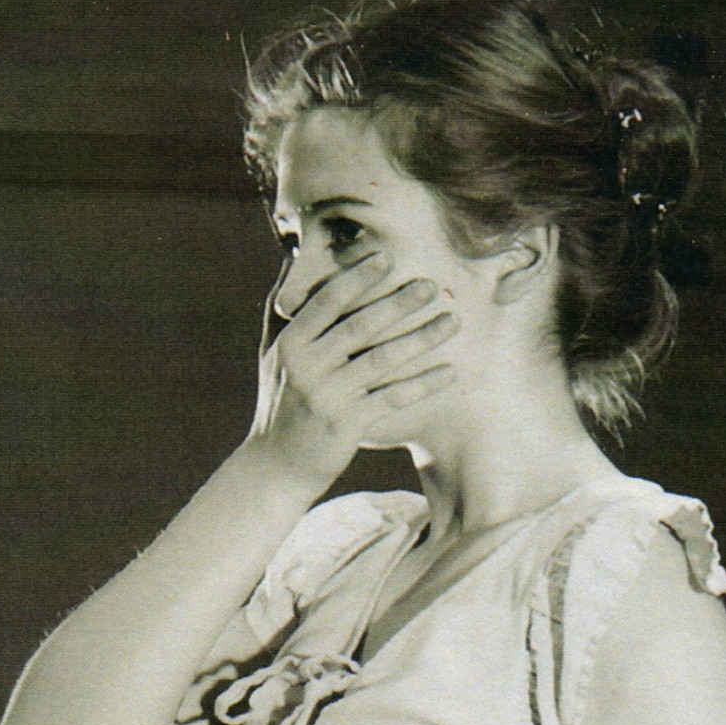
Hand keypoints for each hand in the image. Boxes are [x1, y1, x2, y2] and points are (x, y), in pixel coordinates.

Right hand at [250, 255, 458, 488]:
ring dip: (422, 338)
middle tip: (432, 284)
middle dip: (399, 302)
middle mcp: (308, 366)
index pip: (328, 301)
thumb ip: (284, 308)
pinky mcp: (348, 424)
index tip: (387, 258)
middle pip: (361, 325)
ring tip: (452, 321)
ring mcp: (328, 396)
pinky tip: (449, 372)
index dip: (358, 278)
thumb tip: (292, 256)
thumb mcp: (273, 356)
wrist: (276, 468)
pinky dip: (423, 384)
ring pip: (383, 359)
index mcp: (292, 344)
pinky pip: (393, 398)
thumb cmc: (279, 406)